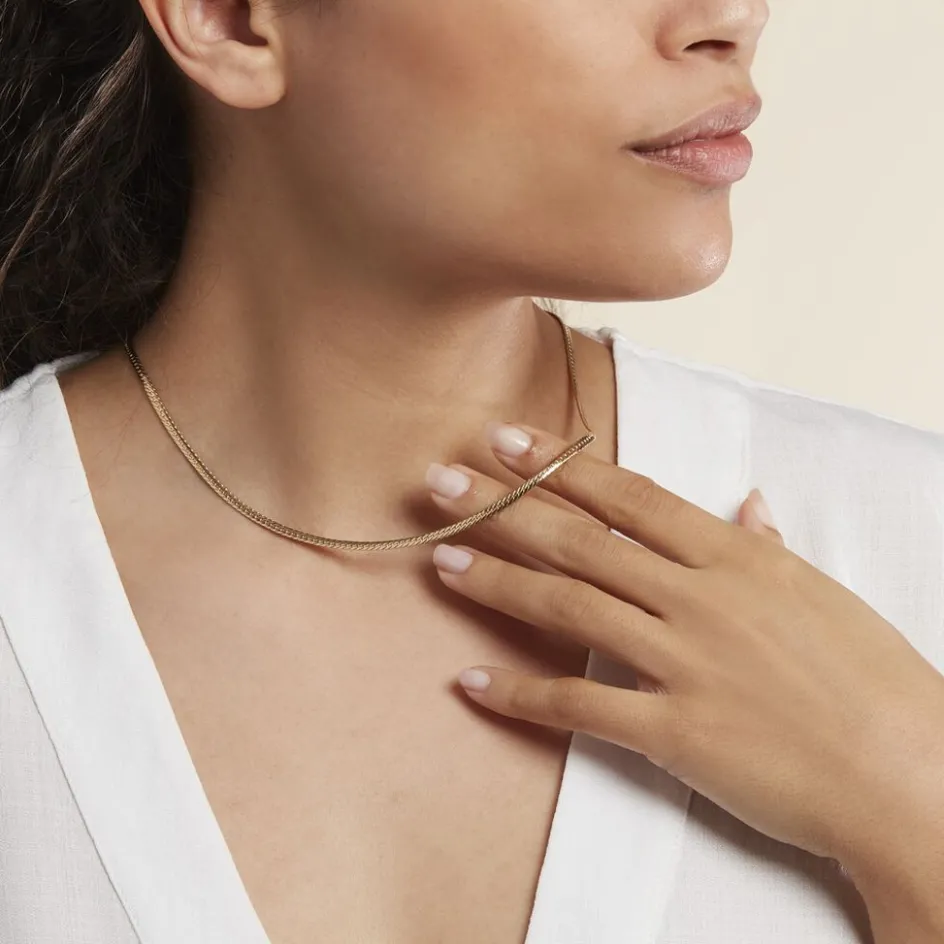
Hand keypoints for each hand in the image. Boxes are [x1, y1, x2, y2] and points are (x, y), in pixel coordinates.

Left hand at [424, 421, 943, 878]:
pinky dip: (521, 695)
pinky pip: (581, 706)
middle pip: (582, 541)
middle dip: (504, 507)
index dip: (560, 467)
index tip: (507, 441)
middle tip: (442, 484)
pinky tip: (471, 681)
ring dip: (499, 582)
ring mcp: (684, 661)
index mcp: (733, 557)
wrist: (908, 770)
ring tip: (442, 560)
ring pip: (571, 607)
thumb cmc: (871, 678)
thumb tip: (747, 505)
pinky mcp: (675, 730)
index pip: (628, 496)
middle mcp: (699, 598)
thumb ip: (766, 548)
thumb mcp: (818, 595)